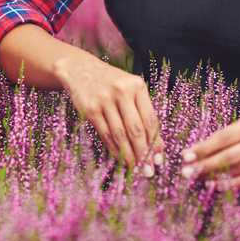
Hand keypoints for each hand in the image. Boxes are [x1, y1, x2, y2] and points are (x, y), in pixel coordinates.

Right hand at [53, 54, 164, 174]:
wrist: (80, 69)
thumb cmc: (111, 84)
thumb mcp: (130, 90)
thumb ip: (143, 112)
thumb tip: (156, 146)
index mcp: (137, 86)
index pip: (150, 119)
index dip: (156, 142)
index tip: (159, 159)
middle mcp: (121, 91)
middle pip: (136, 129)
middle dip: (144, 153)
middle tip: (149, 171)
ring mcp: (104, 100)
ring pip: (120, 135)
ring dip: (129, 155)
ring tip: (136, 169)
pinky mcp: (90, 109)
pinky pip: (105, 135)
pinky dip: (114, 150)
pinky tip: (121, 159)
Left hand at [179, 105, 239, 190]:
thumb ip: (224, 136)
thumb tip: (194, 152)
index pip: (224, 137)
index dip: (204, 148)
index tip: (185, 155)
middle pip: (229, 156)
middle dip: (205, 165)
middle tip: (185, 172)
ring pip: (237, 170)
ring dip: (213, 176)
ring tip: (195, 178)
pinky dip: (228, 184)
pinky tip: (213, 185)